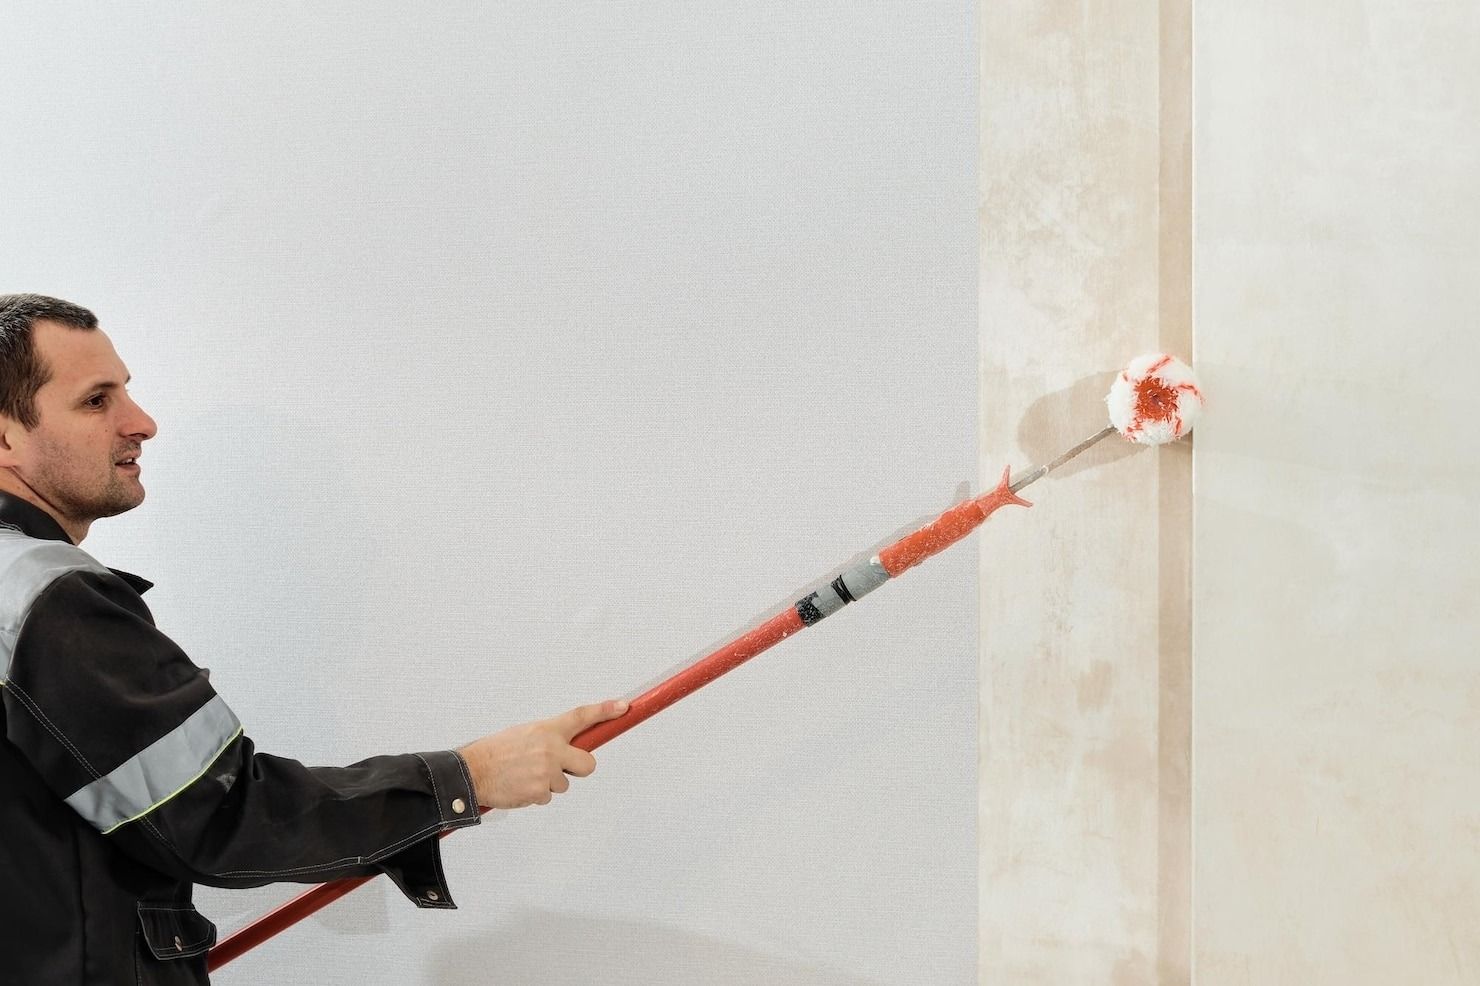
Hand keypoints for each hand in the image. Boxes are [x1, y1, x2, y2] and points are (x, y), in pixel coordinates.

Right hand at [457, 699, 627, 809]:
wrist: (471, 772)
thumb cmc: (495, 753)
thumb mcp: (524, 734)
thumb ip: (548, 739)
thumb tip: (566, 747)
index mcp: (547, 730)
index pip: (581, 717)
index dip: (605, 711)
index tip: (623, 707)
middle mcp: (551, 749)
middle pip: (588, 764)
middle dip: (579, 768)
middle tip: (562, 768)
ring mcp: (547, 772)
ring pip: (564, 785)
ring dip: (548, 784)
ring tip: (525, 776)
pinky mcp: (540, 792)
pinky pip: (547, 797)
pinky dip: (535, 795)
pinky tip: (519, 786)